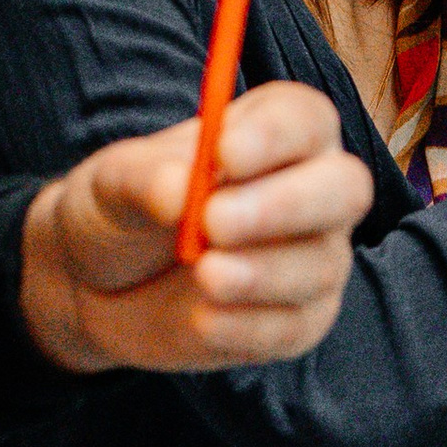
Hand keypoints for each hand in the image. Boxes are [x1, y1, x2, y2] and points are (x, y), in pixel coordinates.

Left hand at [20, 80, 372, 375]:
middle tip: (215, 221)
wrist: (101, 284)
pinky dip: (248, 325)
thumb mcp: (113, 182)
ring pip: (321, 264)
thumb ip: (144, 179)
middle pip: (345, 188)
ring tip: (204, 275)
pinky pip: (294, 326)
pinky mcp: (299, 320)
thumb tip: (181, 188)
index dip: (275, 135)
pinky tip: (203, 318)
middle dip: (287, 204)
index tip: (223, 153)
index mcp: (276, 133)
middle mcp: (313, 190)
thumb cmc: (125, 210)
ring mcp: (314, 258)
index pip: (304, 120)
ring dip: (263, 272)